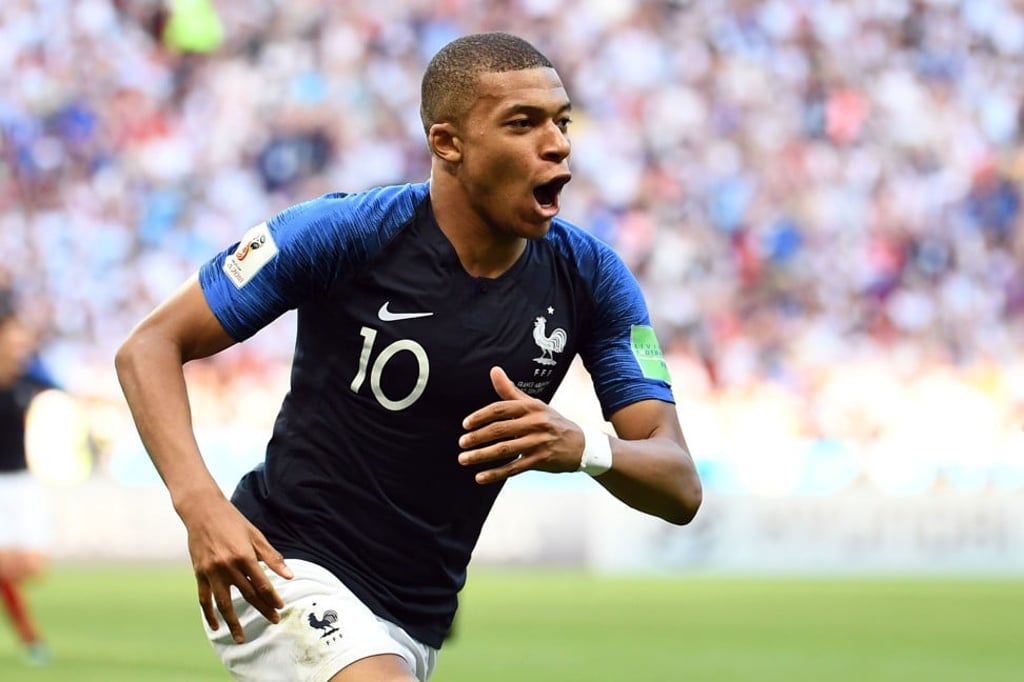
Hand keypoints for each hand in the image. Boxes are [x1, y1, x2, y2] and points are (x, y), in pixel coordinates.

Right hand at [178, 494, 292, 643]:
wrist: (203, 511)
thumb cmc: (233, 521)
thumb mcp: (256, 535)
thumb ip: (272, 557)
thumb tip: (289, 575)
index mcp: (244, 556)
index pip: (262, 583)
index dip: (272, 598)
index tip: (281, 608)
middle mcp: (228, 566)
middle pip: (248, 595)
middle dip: (262, 610)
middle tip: (274, 622)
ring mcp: (212, 572)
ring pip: (224, 603)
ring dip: (233, 622)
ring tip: (242, 638)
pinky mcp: (199, 574)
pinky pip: (204, 599)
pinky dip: (209, 614)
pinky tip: (216, 627)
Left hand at [459, 366, 584, 483]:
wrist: (580, 444)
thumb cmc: (551, 421)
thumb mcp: (533, 404)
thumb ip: (510, 391)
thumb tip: (494, 370)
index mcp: (530, 407)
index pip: (500, 409)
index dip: (480, 416)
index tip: (465, 424)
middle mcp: (535, 423)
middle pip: (500, 429)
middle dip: (477, 437)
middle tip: (462, 443)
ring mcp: (538, 442)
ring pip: (504, 449)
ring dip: (481, 455)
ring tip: (464, 459)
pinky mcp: (540, 460)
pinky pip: (514, 468)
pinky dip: (496, 474)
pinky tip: (480, 477)